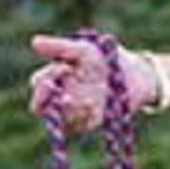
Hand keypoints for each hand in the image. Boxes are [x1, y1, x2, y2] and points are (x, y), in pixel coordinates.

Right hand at [29, 35, 158, 130]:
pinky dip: (86, 116)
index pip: (39, 85)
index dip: (44, 81)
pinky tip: (95, 106)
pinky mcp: (90, 123)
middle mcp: (60, 97)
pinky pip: (81, 126)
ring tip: (88, 99)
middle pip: (40, 108)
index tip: (64, 68)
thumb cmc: (106, 58)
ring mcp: (74, 112)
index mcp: (56, 78)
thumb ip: (60, 47)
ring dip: (70, 110)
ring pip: (59, 119)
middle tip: (64, 94)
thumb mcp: (83, 49)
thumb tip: (34, 42)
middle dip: (47, 102)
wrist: (135, 74)